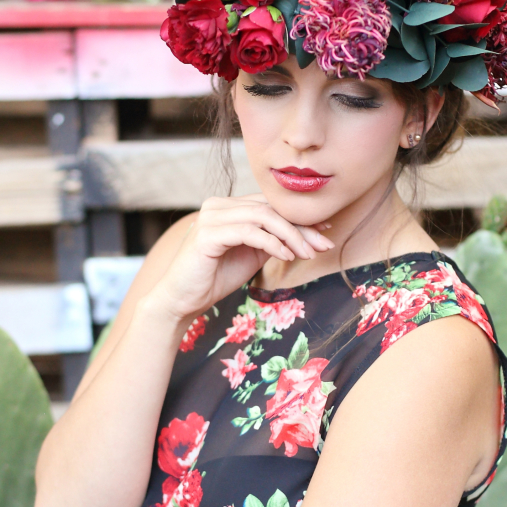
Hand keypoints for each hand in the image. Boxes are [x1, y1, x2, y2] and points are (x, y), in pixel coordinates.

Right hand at [146, 194, 333, 323]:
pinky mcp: (207, 234)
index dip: (299, 218)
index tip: (325, 230)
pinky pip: (248, 232)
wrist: (181, 301)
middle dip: (301, 227)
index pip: (269, 206)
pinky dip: (272, 243)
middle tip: (323, 244)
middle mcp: (217, 205)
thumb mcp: (250, 255)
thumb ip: (271, 240)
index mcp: (226, 207)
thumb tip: (303, 234)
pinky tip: (286, 256)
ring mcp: (210, 216)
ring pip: (262, 217)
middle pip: (269, 208)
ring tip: (307, 254)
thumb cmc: (213, 279)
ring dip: (291, 236)